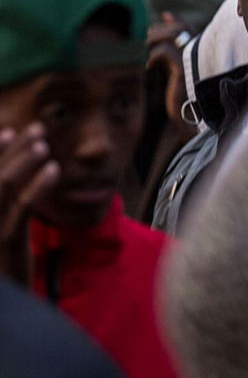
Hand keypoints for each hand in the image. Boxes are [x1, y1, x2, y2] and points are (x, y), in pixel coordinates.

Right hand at [0, 124, 57, 284]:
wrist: (4, 306)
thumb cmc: (2, 264)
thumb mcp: (2, 229)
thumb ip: (5, 202)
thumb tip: (12, 168)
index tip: (9, 131)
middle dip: (12, 149)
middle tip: (36, 128)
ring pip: (2, 186)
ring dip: (23, 160)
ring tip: (43, 142)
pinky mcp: (5, 243)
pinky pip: (22, 208)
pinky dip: (38, 185)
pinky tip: (54, 170)